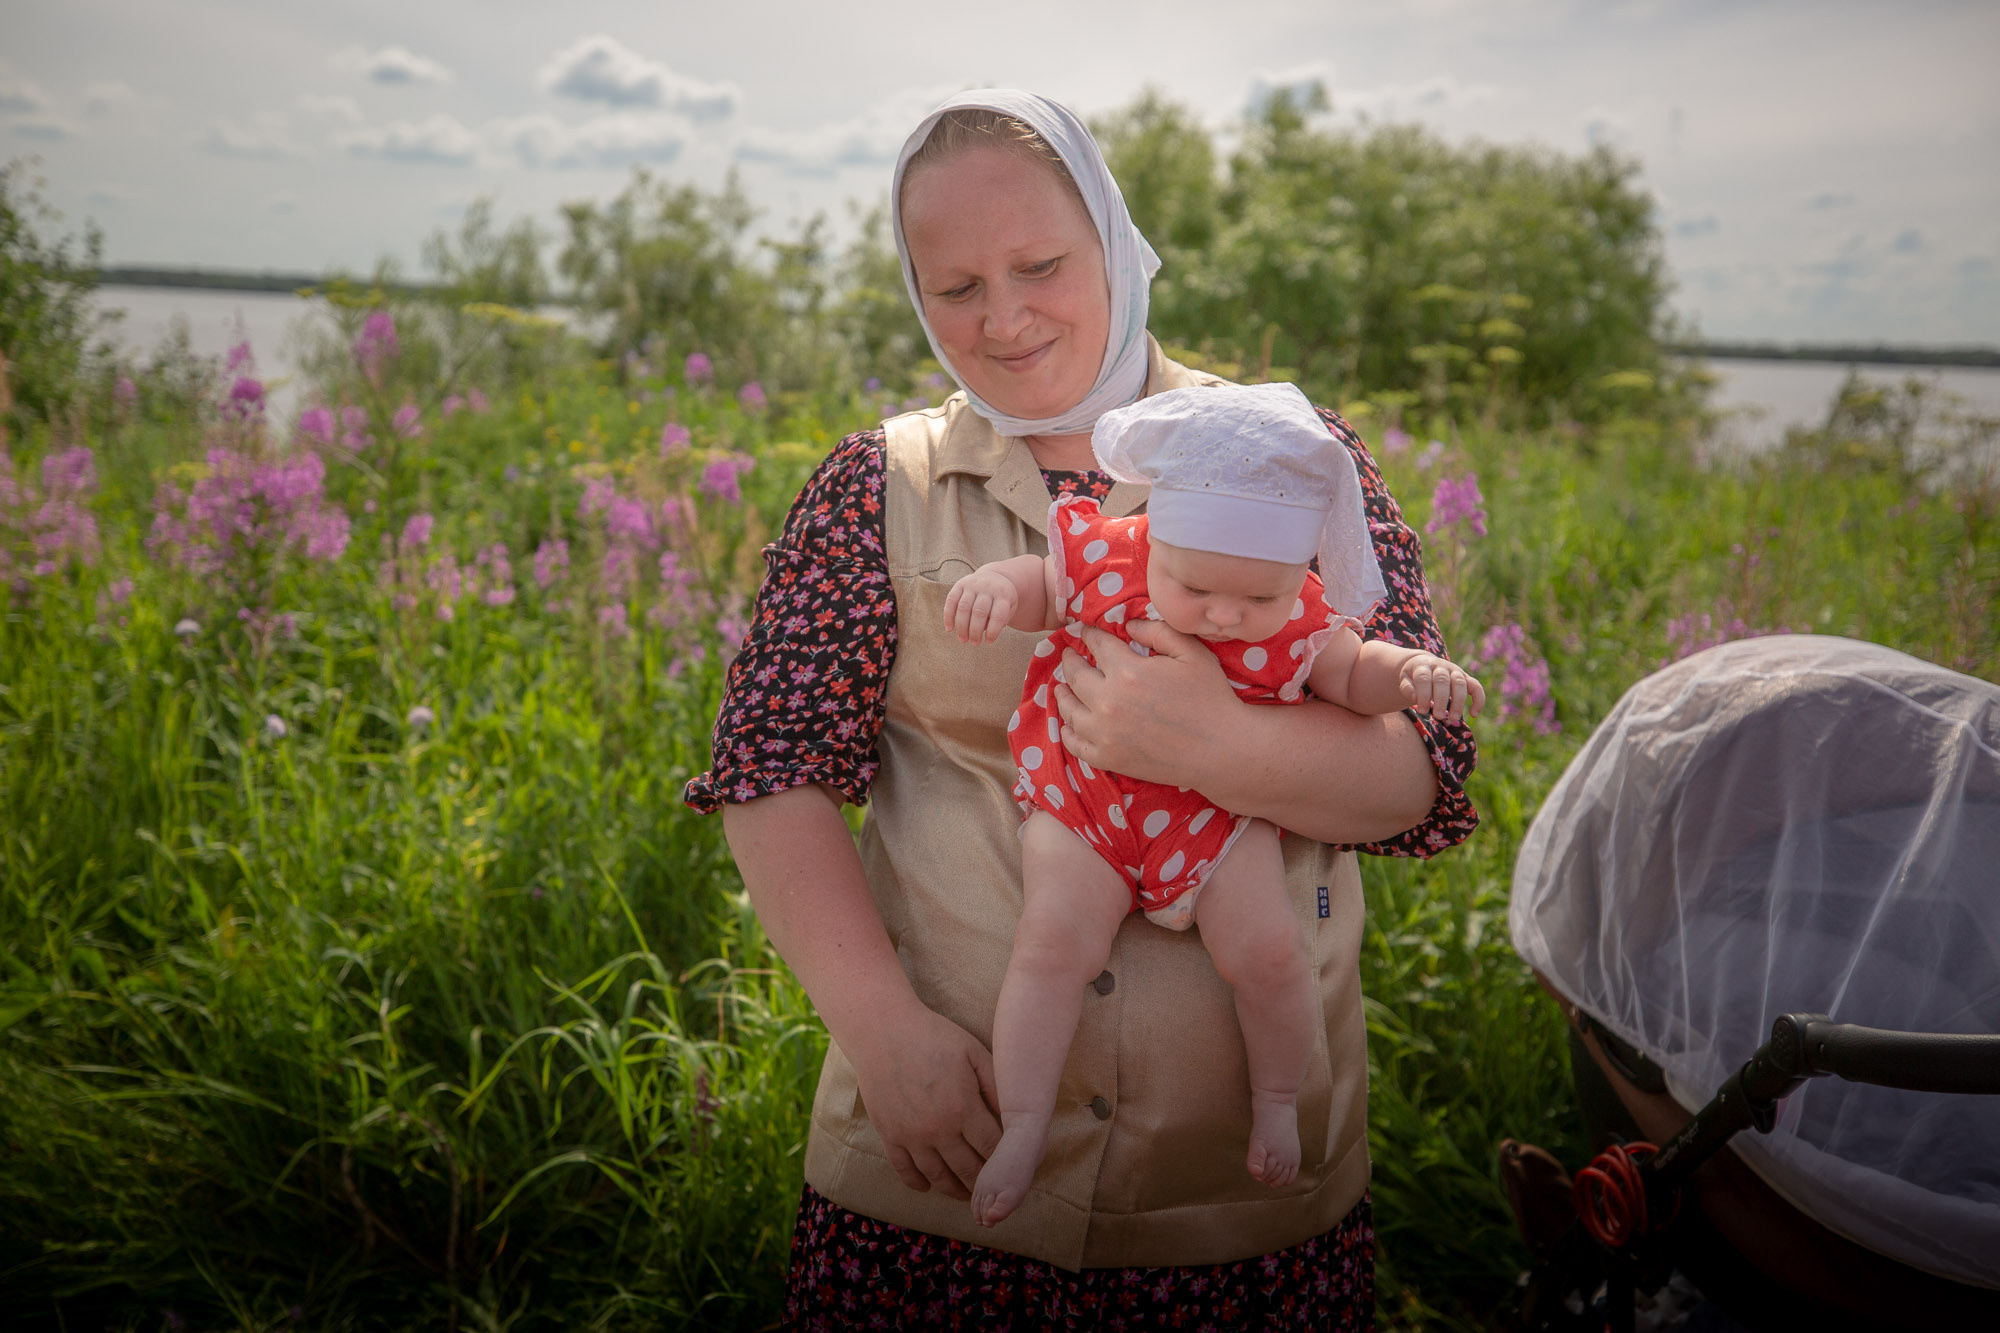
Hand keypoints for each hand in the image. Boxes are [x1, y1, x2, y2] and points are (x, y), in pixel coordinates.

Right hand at [847, 1000, 1002, 1199]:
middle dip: (985, 1183)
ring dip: (956, 1190)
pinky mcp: (889, 1136)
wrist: (882, 1031)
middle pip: (969, 1170)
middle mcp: (938, 1129)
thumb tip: (1014, 1116)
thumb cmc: (933, 1036)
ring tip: (968, 1195)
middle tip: (995, 1190)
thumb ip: (996, 1085)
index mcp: (963, 1107)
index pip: (993, 1149)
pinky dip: (919, 1184)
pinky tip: (930, 1186)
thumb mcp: (973, 1052)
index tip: (1014, 1167)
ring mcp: (911, 1136)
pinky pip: (906, 1171)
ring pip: (939, 1177)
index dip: (1006, 1161)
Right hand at [942, 568, 1018, 642]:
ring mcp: (973, 584)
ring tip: (963, 640)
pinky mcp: (960, 584)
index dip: (993, 631)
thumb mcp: (1008, 608)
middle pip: (979, 612)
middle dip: (975, 631)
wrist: (995, 577)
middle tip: (974, 643)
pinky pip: (951, 600)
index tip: (989, 641)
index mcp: (1003, 594)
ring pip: (964, 607)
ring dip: (962, 627)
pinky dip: (948, 616)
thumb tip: (984, 632)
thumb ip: (1000, 620)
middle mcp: (988, 587)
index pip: (998, 615)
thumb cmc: (1002, 600)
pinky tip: (949, 629)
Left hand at [1053, 619, 1240, 787]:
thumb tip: (1128, 625)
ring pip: (1068, 709)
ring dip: (1061, 693)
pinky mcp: (1108, 759)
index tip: (1085, 630)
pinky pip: (1074, 743)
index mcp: (1128, 672)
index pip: (1097, 644)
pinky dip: (1067, 730)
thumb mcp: (1192, 653)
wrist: (1221, 750)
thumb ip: (1157, 631)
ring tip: (1061, 687)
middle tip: (1069, 654)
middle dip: (1070, 660)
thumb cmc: (1211, 697)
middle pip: (1075, 675)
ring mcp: (1105, 734)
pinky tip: (1068, 722)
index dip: (1089, 634)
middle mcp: (1108, 702)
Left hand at [1399, 653, 1484, 722]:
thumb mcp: (1404, 680)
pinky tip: (1473, 714)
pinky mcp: (1465, 678)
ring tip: (1453, 718)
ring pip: (1460, 683)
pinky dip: (1478, 699)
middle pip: (1442, 680)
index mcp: (1423, 665)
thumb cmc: (1412, 677)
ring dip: (1458, 702)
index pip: (1424, 678)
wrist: (1423, 664)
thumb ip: (1407, 687)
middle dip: (1441, 699)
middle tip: (1438, 716)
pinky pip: (1476, 687)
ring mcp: (1454, 671)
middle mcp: (1440, 666)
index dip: (1424, 695)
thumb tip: (1415, 697)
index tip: (1422, 711)